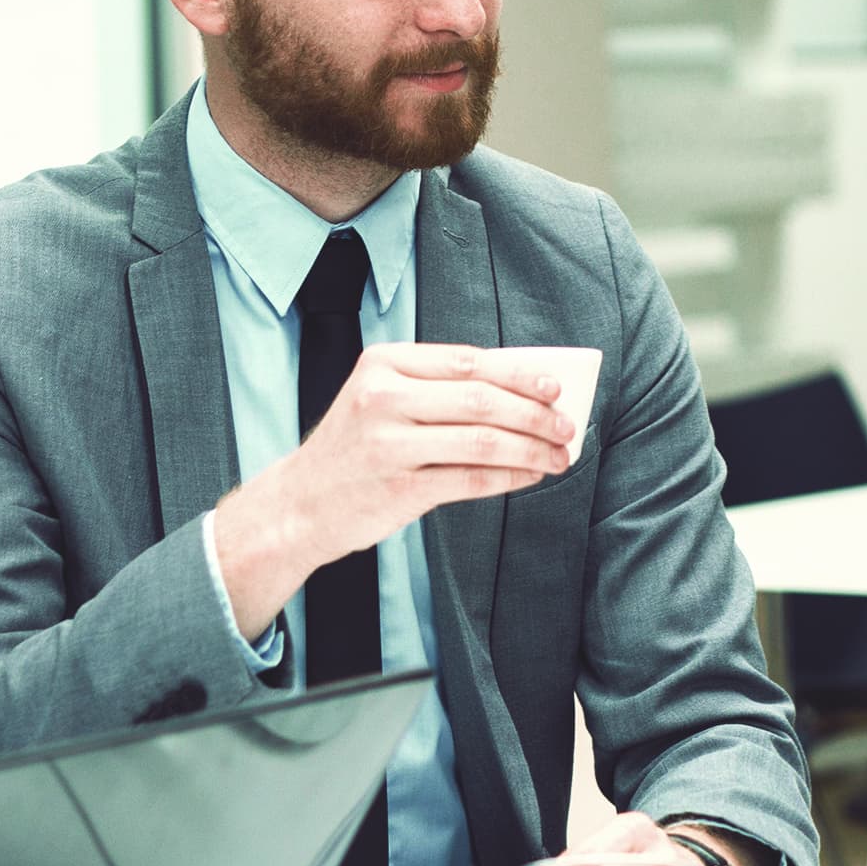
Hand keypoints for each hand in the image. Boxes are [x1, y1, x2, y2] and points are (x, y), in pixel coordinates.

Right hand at [215, 343, 575, 631]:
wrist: (299, 504)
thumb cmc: (353, 448)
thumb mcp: (380, 399)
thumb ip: (438, 389)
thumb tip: (521, 391)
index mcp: (383, 364)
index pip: (467, 361)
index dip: (519, 373)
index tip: (555, 386)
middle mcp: (383, 397)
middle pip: (481, 398)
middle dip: (534, 413)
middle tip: (567, 425)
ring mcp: (389, 444)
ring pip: (483, 439)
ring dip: (531, 448)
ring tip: (558, 456)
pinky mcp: (400, 488)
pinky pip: (471, 478)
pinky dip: (509, 477)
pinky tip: (529, 476)